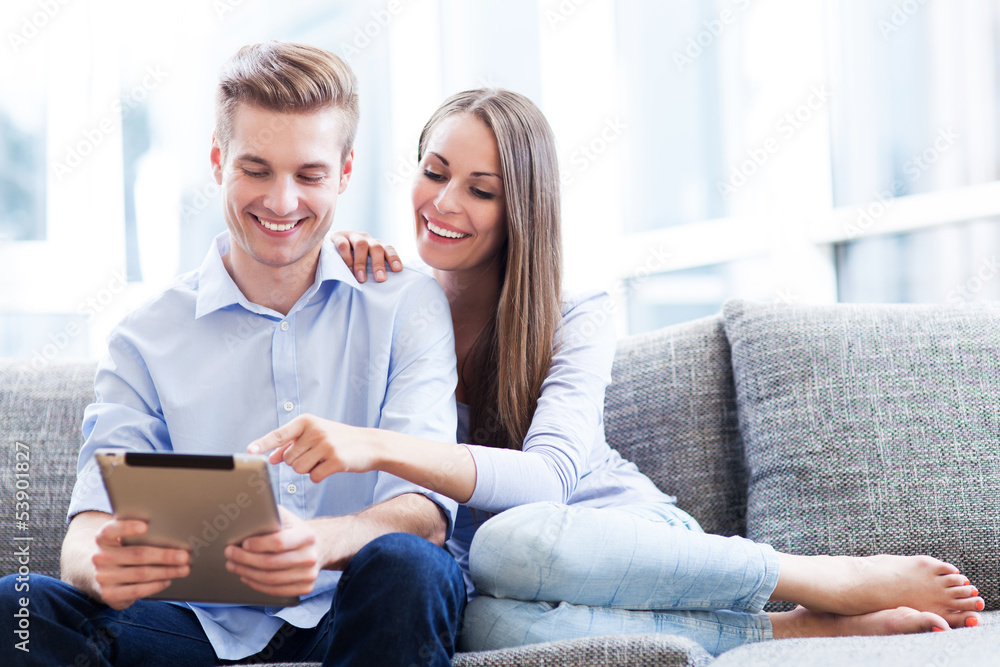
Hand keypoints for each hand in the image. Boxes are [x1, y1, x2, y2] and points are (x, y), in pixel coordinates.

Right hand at [91, 519, 189, 609]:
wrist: (100, 575)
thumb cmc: (122, 551)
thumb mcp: (123, 540)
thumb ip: (139, 534)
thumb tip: (173, 533)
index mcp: (103, 538)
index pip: (111, 530)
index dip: (127, 527)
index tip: (146, 525)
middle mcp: (99, 557)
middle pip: (137, 554)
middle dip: (165, 555)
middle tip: (185, 556)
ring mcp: (103, 577)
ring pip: (141, 574)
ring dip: (166, 571)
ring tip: (183, 569)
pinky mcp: (109, 594)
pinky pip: (137, 591)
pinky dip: (155, 585)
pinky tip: (168, 580)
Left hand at [225, 506, 319, 596]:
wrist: (319, 546)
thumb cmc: (296, 531)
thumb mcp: (288, 518)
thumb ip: (271, 516)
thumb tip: (247, 517)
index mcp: (307, 536)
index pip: (279, 542)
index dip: (258, 544)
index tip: (243, 543)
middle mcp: (310, 557)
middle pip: (271, 563)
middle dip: (245, 559)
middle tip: (229, 554)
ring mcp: (309, 575)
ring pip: (271, 579)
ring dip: (247, 573)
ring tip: (234, 565)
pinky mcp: (305, 588)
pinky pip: (276, 591)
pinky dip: (257, 585)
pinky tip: (247, 577)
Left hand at [247, 414, 378, 481]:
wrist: (370, 444)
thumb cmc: (338, 440)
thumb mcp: (315, 435)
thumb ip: (292, 444)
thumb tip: (270, 458)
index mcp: (307, 421)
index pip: (280, 434)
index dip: (263, 443)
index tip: (250, 450)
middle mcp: (315, 431)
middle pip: (288, 459)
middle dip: (297, 462)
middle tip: (315, 455)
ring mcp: (326, 445)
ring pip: (299, 469)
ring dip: (308, 470)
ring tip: (323, 460)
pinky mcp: (336, 460)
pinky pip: (314, 477)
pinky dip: (319, 476)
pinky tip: (331, 467)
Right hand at [331, 230, 402, 282]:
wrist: (328, 247)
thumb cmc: (350, 260)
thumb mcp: (364, 262)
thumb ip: (372, 269)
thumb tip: (383, 285)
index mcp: (375, 245)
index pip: (388, 248)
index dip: (393, 258)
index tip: (398, 270)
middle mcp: (366, 238)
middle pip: (376, 247)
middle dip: (379, 264)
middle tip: (380, 279)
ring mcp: (352, 236)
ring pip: (361, 245)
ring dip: (362, 263)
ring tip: (361, 278)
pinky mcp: (337, 236)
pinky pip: (343, 244)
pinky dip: (346, 256)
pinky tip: (348, 268)